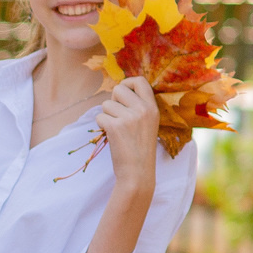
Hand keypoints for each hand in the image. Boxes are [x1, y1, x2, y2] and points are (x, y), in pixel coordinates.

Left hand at [96, 74, 158, 188]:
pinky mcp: (115, 127)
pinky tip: (111, 136)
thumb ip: (138, 107)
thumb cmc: (140, 149)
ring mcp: (129, 117)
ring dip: (106, 116)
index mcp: (152, 107)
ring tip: (116, 130)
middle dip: (112, 101)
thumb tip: (118, 91)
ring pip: (106, 104)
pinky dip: (101, 126)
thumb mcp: (148, 123)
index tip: (122, 95)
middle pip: (118, 89)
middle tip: (116, 115)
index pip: (140, 81)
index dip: (127, 83)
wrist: (138, 172)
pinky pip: (100, 117)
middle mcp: (142, 109)